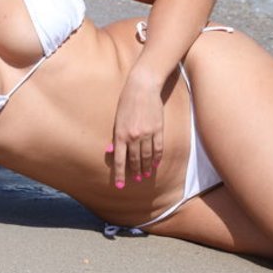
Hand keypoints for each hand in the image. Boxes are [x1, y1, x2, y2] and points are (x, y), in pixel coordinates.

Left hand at [108, 67, 164, 188]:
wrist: (142, 87)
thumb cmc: (127, 102)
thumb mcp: (117, 119)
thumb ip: (117, 136)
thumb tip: (113, 151)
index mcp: (120, 134)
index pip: (120, 160)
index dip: (120, 174)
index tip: (120, 185)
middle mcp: (133, 136)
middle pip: (135, 160)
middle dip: (135, 171)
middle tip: (137, 180)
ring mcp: (147, 133)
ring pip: (147, 156)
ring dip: (146, 167)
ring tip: (146, 175)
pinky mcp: (158, 129)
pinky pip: (158, 148)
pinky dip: (157, 157)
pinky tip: (156, 163)